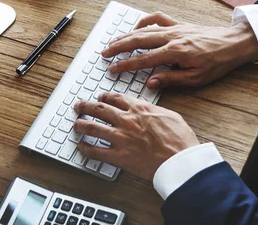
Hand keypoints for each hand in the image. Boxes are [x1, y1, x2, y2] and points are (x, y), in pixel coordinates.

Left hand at [73, 93, 198, 180]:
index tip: (100, 98)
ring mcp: (121, 138)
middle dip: (86, 106)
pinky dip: (86, 149)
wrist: (181, 161)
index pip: (116, 98)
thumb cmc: (180, 140)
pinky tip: (81, 147)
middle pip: (99, 109)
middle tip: (79, 106)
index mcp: (139, 109)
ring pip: (93, 127)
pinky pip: (97, 152)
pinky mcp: (119, 156)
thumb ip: (154, 110)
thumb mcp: (170, 115)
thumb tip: (148, 108)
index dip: (105, 97)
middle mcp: (127, 120)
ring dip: (82, 125)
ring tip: (76, 124)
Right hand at [102, 12, 257, 88]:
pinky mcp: (179, 24)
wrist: (234, 43)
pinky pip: (157, 18)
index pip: (143, 59)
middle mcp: (172, 37)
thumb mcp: (196, 78)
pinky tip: (136, 27)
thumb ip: (171, 79)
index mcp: (175, 52)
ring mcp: (174, 28)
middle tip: (104, 53)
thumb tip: (150, 82)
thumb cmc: (217, 63)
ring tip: (113, 42)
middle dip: (119, 47)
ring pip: (144, 30)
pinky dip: (144, 22)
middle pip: (138, 40)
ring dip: (126, 35)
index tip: (112, 68)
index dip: (125, 64)